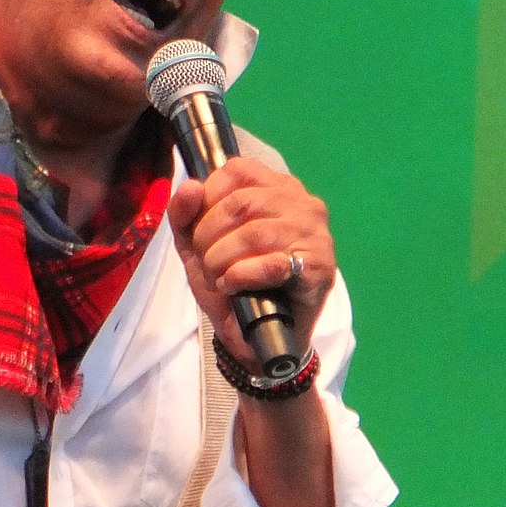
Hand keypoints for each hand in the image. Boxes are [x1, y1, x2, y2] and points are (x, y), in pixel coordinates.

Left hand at [167, 158, 334, 367]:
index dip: (207, 200)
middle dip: (208, 237)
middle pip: (240, 204)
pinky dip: (241, 276)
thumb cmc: (231, 282)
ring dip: (221, 260)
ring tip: (219, 278)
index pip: (236, 170)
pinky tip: (234, 286)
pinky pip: (272, 264)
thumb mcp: (196, 245)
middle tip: (207, 264)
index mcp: (276, 186)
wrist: (255, 336)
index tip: (200, 231)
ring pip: (254, 233)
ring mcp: (315, 233)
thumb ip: (185, 214)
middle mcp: (302, 202)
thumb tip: (190, 186)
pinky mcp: (320, 267)